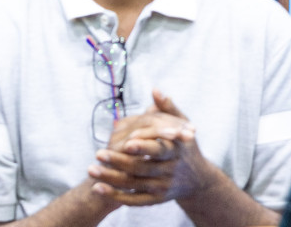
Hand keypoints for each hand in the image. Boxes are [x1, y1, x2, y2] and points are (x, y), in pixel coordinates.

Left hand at [88, 91, 206, 205]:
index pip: (159, 149)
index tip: (126, 143)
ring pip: (134, 184)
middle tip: (98, 153)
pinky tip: (97, 188)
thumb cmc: (185, 147)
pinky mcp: (155, 199)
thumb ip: (168, 109)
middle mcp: (170, 171)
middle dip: (119, 161)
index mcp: (176, 151)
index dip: (143, 146)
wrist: (198, 181)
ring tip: (91, 169)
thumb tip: (155, 90)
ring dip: (111, 178)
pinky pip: (133, 200)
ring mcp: (163, 187)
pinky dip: (115, 196)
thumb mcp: (183, 126)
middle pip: (142, 167)